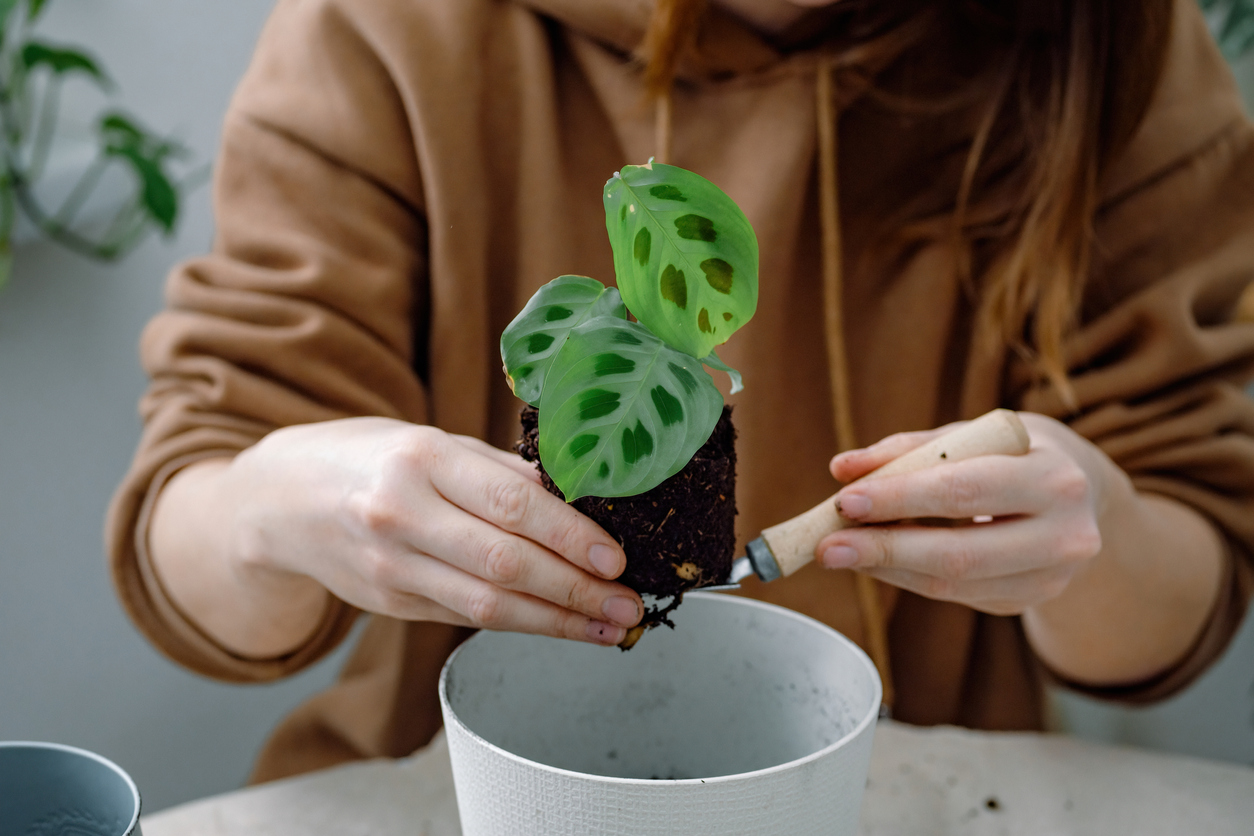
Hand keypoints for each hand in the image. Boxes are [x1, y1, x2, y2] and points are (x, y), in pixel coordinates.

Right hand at [214, 417, 641, 646]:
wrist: (279, 500)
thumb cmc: (371, 457)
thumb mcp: (434, 442)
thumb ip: (501, 472)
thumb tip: (579, 501)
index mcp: (421, 460)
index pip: (511, 505)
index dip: (570, 537)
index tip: (617, 558)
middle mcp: (401, 515)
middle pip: (504, 564)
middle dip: (576, 591)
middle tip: (629, 604)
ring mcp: (391, 567)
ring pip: (487, 606)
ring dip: (557, 623)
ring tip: (609, 628)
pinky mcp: (389, 603)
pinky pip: (465, 616)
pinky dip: (519, 624)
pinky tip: (560, 626)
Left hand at [814, 413, 1122, 615]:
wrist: (1084, 494)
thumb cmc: (1016, 452)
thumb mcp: (973, 433)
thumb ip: (908, 450)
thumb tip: (842, 469)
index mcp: (1056, 478)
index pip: (964, 490)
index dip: (900, 498)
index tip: (846, 500)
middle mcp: (1065, 536)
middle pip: (960, 553)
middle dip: (884, 550)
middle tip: (827, 545)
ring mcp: (1051, 578)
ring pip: (953, 583)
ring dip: (888, 568)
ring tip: (840, 551)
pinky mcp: (1027, 601)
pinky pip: (955, 594)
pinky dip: (907, 577)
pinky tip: (876, 560)